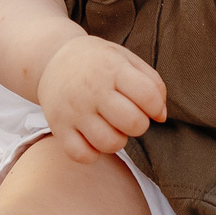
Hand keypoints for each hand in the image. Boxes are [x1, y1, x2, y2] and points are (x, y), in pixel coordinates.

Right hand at [38, 34, 167, 162]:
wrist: (54, 59)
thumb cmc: (99, 63)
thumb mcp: (127, 59)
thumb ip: (152, 83)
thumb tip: (161, 117)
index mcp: (112, 68)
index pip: (148, 96)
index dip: (156, 107)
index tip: (150, 107)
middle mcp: (92, 89)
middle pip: (133, 123)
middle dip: (139, 125)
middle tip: (129, 116)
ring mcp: (73, 110)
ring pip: (109, 144)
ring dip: (118, 140)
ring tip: (111, 127)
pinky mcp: (58, 127)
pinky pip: (82, 155)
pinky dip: (92, 153)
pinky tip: (92, 138)